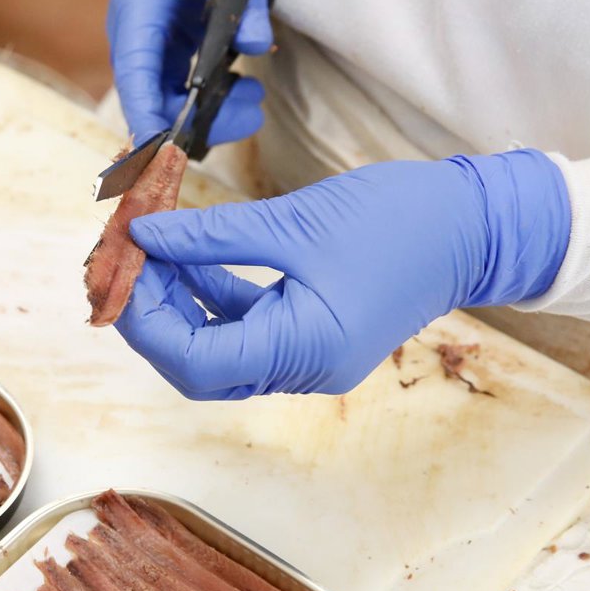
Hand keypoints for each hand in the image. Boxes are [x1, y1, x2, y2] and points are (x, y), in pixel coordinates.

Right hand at [108, 0, 271, 144]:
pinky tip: (243, 91)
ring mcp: (148, 41)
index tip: (163, 150)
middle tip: (250, 117)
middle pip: (148, 94)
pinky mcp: (166, 49)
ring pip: (163, 99)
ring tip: (254, 104)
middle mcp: (134, 28)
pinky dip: (207, 101)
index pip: (135, 68)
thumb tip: (256, 46)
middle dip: (192, 121)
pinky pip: (176, 89)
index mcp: (138, 1)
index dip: (146, 112)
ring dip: (205, 115)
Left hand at [114, 150, 570, 398]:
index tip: (117, 272)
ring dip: (181, 302)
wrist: (472, 226)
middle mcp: (305, 369)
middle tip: (124, 261)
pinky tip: (192, 256)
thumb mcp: (293, 222)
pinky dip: (214, 296)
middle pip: (200, 364)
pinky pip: (247, 328)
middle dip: (155, 314)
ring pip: (219, 347)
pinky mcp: (314, 335)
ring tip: (153, 248)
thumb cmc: (398, 220)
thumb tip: (142, 238)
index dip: (146, 322)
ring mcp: (310, 357)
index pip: (195, 363)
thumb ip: (211, 236)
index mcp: (305, 351)